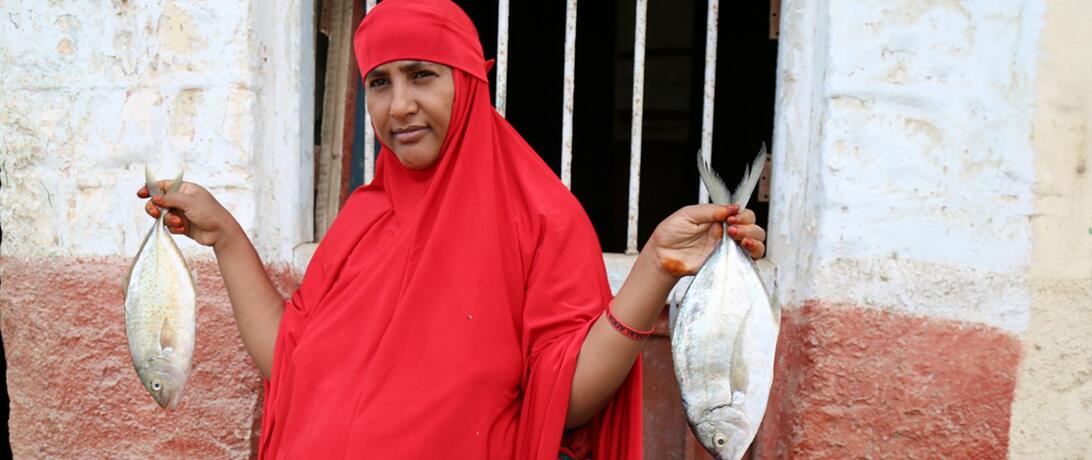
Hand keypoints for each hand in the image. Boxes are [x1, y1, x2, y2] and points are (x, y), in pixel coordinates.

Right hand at [137, 180, 239, 249]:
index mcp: (186, 189)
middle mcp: (183, 200)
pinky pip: (169, 225)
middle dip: (155, 207)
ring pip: (163, 215)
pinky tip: (183, 229)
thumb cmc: (210, 213)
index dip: (151, 188)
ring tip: (178, 222)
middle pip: (159, 201)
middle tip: (156, 213)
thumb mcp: (189, 202)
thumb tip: (154, 198)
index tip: (141, 194)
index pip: (164, 185)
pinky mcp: (182, 225)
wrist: (221, 233)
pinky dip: (174, 227)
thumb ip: (170, 199)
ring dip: (168, 219)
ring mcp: (182, 212)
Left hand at [647, 204, 766, 277]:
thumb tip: (731, 208)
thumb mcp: (687, 214)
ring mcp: (728, 250)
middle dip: (748, 226)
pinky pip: (748, 261)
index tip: (731, 217)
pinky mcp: (726, 264)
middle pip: (754, 227)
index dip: (742, 214)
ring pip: (756, 243)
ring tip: (739, 239)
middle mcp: (726, 234)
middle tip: (731, 228)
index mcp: (718, 219)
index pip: (742, 214)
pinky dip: (751, 255)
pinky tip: (742, 250)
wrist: (661, 255)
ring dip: (753, 239)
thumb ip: (709, 210)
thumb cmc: (670, 235)